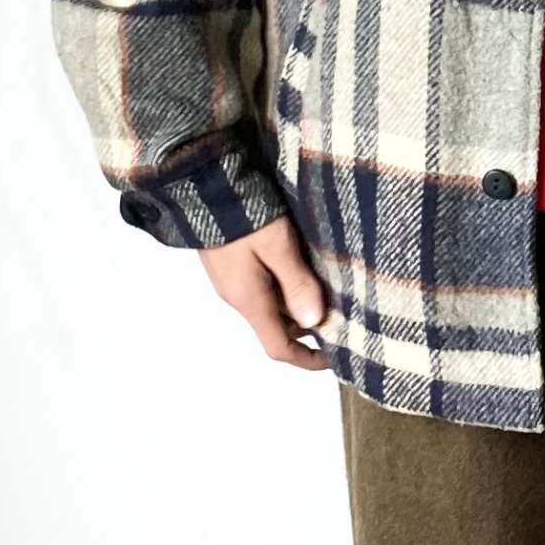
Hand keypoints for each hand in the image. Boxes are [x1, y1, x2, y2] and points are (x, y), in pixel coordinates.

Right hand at [196, 215, 328, 370]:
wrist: (201, 185)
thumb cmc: (244, 215)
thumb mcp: (277, 245)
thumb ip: (296, 282)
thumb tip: (314, 322)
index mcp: (248, 300)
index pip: (277, 346)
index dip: (306, 359)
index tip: (335, 358)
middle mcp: (237, 296)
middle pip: (276, 326)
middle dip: (307, 326)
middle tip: (343, 313)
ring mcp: (231, 279)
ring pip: (270, 304)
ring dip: (297, 303)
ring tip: (330, 288)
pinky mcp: (230, 261)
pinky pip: (262, 285)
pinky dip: (284, 286)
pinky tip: (304, 265)